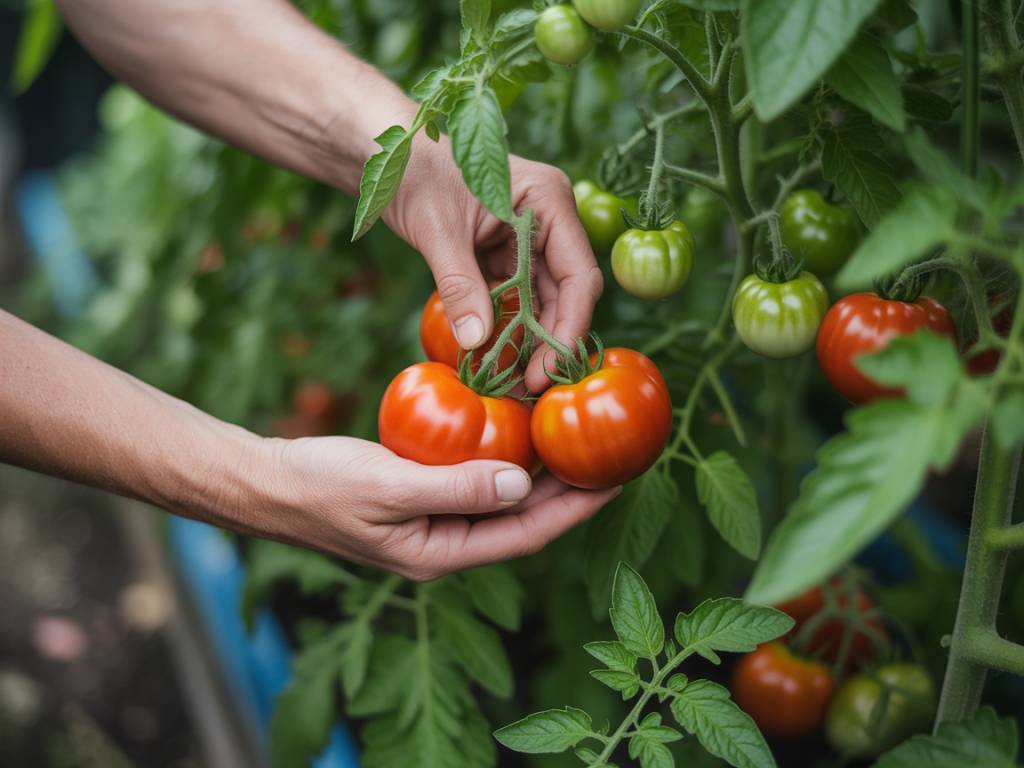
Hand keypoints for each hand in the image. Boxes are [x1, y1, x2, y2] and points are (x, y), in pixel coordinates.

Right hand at [250, 436, 620, 579]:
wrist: (265, 482)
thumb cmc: (318, 487)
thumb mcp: (388, 486)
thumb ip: (455, 487)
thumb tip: (521, 483)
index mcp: (441, 554)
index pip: (526, 535)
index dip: (574, 509)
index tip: (615, 480)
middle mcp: (444, 542)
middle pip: (522, 518)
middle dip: (567, 491)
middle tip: (608, 455)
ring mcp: (432, 519)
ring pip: (500, 496)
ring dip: (537, 471)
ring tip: (575, 439)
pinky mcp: (419, 493)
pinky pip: (474, 476)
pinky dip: (499, 454)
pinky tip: (516, 426)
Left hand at [384, 137, 602, 391]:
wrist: (385, 153)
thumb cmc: (414, 170)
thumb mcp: (437, 230)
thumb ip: (460, 285)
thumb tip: (478, 342)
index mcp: (548, 200)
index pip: (577, 274)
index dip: (569, 326)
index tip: (548, 369)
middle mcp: (549, 219)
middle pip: (566, 293)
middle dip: (551, 341)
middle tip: (532, 387)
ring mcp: (529, 238)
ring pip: (542, 301)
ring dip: (530, 341)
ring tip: (516, 383)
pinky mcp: (507, 253)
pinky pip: (516, 298)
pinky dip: (508, 328)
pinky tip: (500, 360)